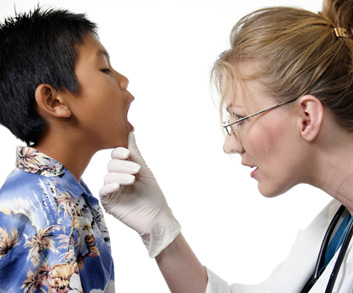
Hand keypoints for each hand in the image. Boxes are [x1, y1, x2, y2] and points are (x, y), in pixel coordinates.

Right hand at [99, 132, 180, 256]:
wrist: (157, 217)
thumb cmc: (153, 194)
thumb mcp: (145, 171)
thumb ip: (135, 153)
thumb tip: (130, 132)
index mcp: (125, 169)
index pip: (116, 155)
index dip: (119, 153)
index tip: (127, 154)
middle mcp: (117, 178)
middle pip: (111, 165)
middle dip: (123, 166)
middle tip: (137, 170)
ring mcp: (112, 190)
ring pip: (108, 177)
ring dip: (120, 176)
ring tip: (132, 180)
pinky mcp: (109, 203)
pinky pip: (103, 192)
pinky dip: (109, 187)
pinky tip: (118, 187)